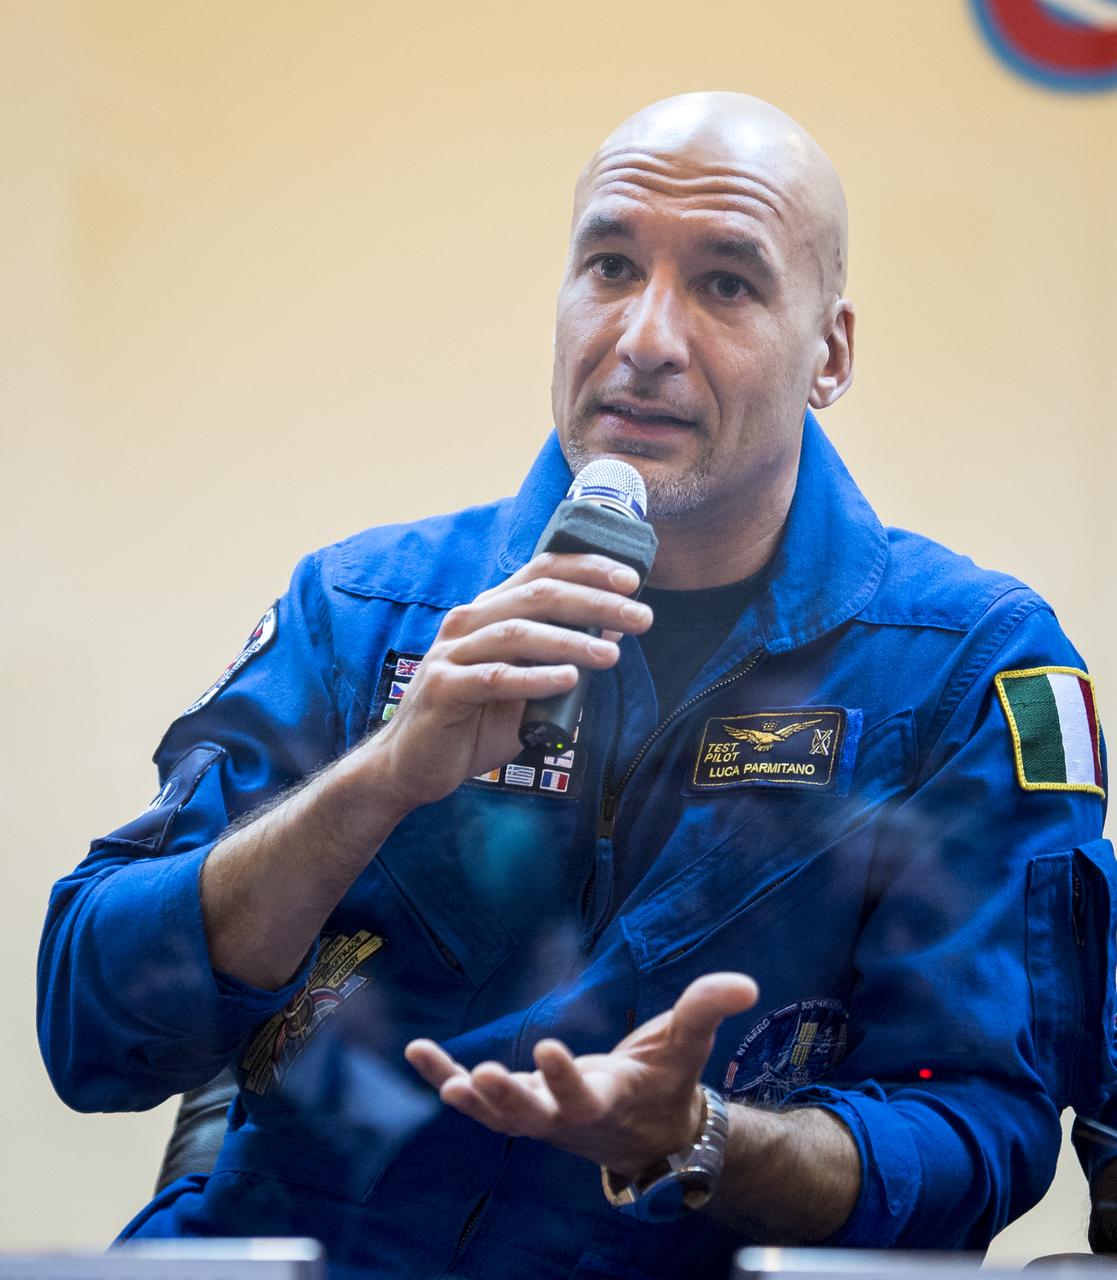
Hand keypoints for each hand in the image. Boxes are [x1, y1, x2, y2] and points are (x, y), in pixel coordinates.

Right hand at [363, 552, 652, 816]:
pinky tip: (568, 680)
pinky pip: (495, 678)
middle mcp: (469, 622)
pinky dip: (535, 678)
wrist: (413, 764)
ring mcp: (452, 653)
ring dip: (571, 641)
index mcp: (489, 612)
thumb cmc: (473, 722)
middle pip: (538, 596)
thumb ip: (561, 660)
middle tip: (640, 617)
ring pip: (518, 632)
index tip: (631, 580)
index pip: (542, 571)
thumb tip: (612, 633)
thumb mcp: (526, 686)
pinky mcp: (443, 688)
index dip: (588, 569)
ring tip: (612, 654)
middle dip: (595, 603)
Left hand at [405, 972, 757, 1176]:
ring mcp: (538, 1116)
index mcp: (608, 1101)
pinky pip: (478, 1098)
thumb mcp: (687, 1045)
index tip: (547, 1049)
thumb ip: (707, 1009)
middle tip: (484, 1078)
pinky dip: (445, 1078)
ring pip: (496, 1113)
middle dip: (508, 1098)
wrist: (650, 1137)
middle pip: (531, 1115)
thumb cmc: (667, 1083)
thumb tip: (746, 982)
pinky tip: (418, 1054)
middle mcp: (566, 1117)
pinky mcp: (518, 1106)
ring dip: (466, 1094)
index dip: (565, 1078)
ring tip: (435, 1070)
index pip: (584, 1096)